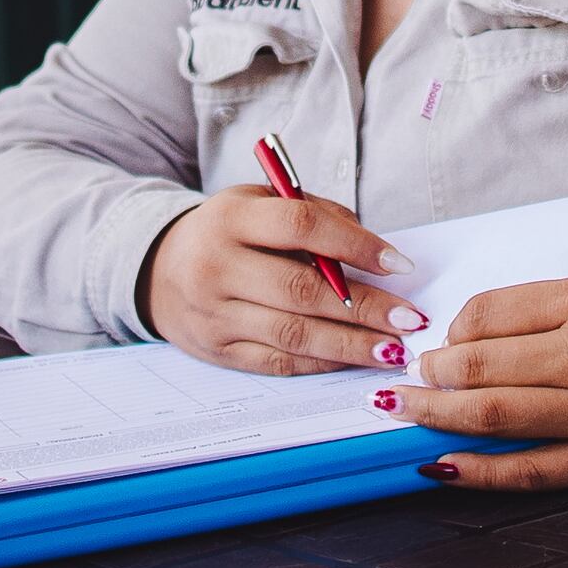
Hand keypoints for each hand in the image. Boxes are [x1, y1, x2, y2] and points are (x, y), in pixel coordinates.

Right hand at [144, 187, 421, 374]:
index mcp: (230, 218)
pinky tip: (353, 360)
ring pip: (292, 335)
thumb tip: (374, 250)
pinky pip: (278, 362)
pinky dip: (321, 364)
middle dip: (363, 308)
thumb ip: (314, 215)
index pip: (300, 226)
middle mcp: (216, 267)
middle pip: (300, 291)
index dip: (354, 244)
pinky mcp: (218, 351)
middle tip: (409, 318)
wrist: (159, 270)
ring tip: (392, 349)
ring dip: (350, 345)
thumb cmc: (227, 232)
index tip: (399, 263)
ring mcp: (214, 314)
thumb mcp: (258, 203)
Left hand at [385, 273, 567, 489]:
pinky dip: (478, 472)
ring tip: (408, 412)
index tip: (440, 341)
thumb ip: (543, 305)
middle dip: (432, 374)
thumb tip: (470, 332)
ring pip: (493, 418)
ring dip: (438, 416)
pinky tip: (441, 465)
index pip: (488, 314)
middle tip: (412, 377)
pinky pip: (529, 471)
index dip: (451, 330)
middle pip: (480, 367)